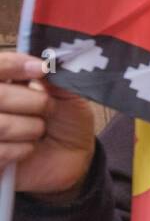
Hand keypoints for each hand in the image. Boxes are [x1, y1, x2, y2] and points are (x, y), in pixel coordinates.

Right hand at [0, 52, 95, 202]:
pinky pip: (0, 151)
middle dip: (34, 102)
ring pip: (1, 124)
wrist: (72, 156)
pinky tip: (29, 149)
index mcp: (1, 83)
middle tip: (49, 109)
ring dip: (31, 128)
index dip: (14, 64)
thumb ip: (52, 78)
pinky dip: (23, 150)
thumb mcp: (66, 94)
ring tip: (39, 131)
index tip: (42, 69)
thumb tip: (42, 64)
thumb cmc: (65, 121)